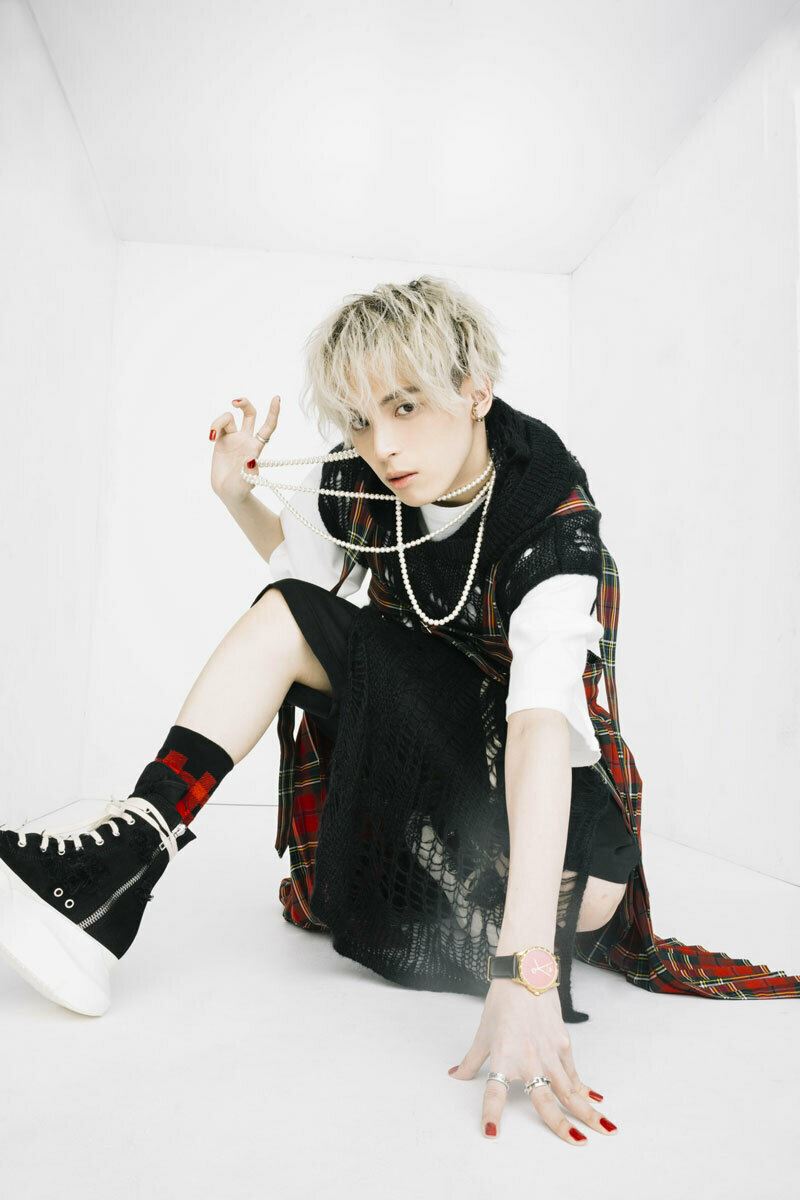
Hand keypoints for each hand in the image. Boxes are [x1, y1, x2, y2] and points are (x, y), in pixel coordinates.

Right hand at [208, 395, 280, 505]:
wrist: (227, 491)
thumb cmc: (240, 489)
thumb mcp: (246, 483)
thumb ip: (249, 472)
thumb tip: (251, 460)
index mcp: (256, 447)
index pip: (268, 426)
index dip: (273, 412)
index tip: (277, 398)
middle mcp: (246, 439)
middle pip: (250, 414)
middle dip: (244, 404)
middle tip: (234, 402)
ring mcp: (234, 439)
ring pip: (229, 418)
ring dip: (219, 421)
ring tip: (212, 435)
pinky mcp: (221, 440)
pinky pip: (218, 426)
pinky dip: (214, 427)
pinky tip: (211, 438)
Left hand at [448, 978, 617, 1143]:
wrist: (524, 974)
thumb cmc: (501, 1003)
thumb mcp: (482, 1033)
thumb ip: (471, 1061)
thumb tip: (454, 1076)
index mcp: (503, 1058)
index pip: (494, 1091)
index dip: (491, 1112)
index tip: (491, 1132)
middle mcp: (528, 1059)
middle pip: (546, 1099)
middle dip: (562, 1124)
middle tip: (578, 1143)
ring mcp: (549, 1053)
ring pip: (569, 1089)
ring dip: (587, 1110)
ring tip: (605, 1129)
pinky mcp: (563, 1044)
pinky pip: (574, 1073)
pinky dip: (584, 1088)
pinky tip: (596, 1100)